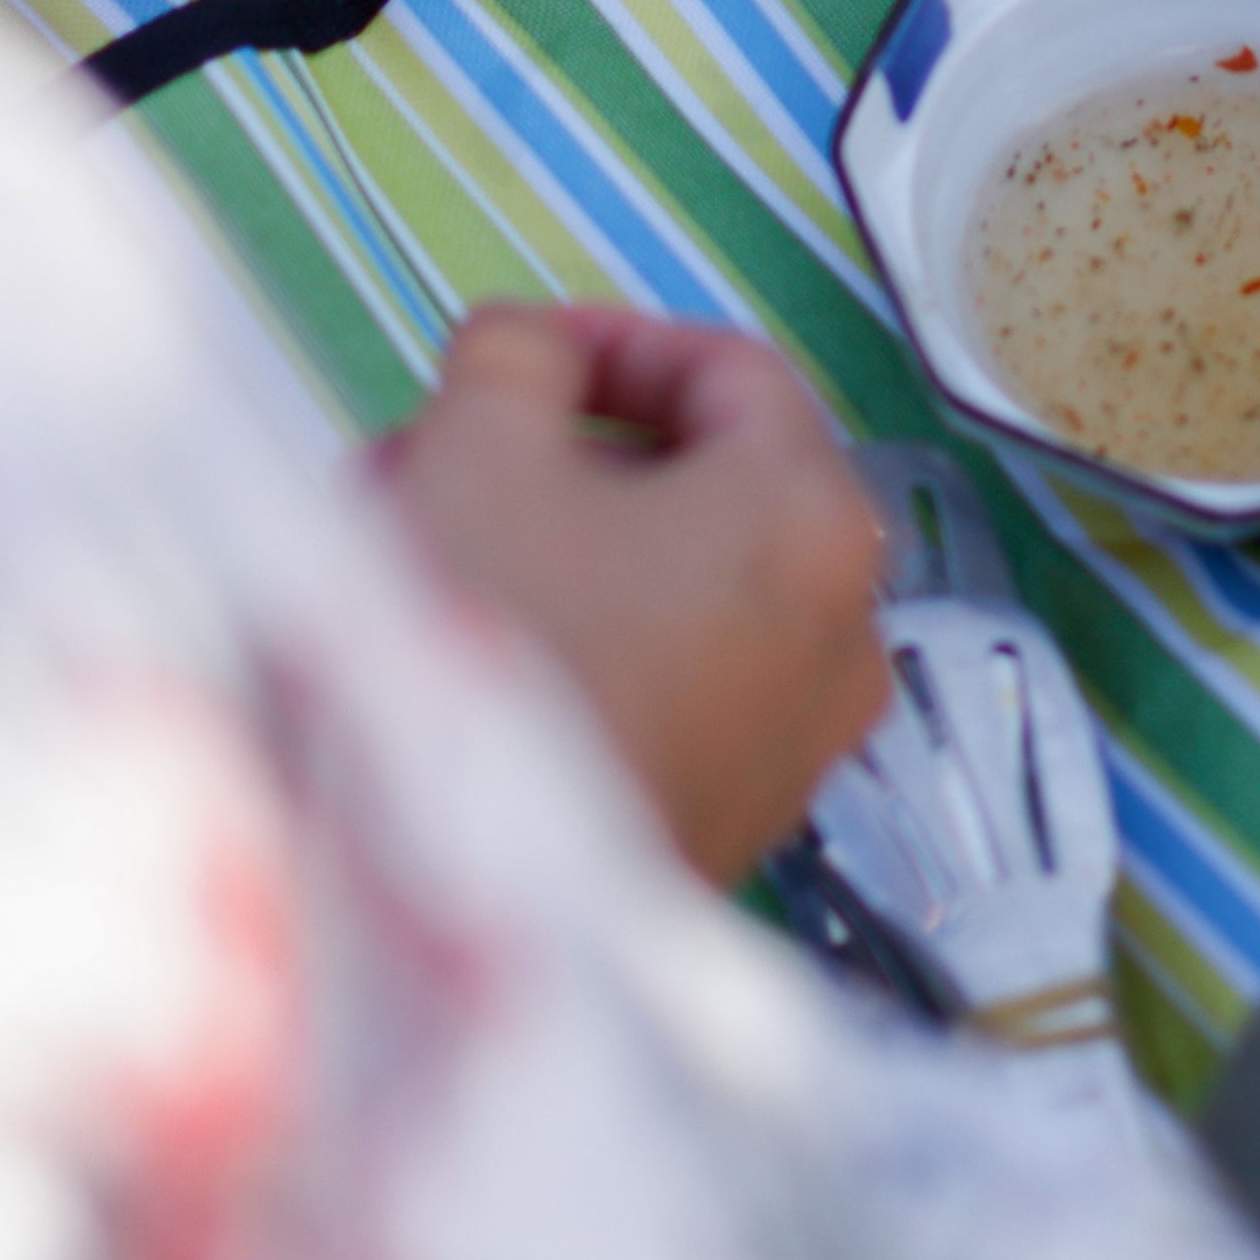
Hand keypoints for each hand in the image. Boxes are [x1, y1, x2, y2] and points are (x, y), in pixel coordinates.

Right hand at [377, 303, 887, 876]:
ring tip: (416, 555)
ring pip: (672, 592)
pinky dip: (580, 645)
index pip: (732, 372)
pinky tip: (460, 655)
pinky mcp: (735, 826)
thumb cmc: (486, 654)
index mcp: (814, 518)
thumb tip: (537, 354)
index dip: (609, 340)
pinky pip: (669, 689)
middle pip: (702, 488)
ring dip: (550, 550)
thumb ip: (519, 357)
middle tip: (438, 458)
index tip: (511, 354)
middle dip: (556, 457)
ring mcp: (798, 743)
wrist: (459, 918)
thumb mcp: (479, 447)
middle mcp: (843, 632)